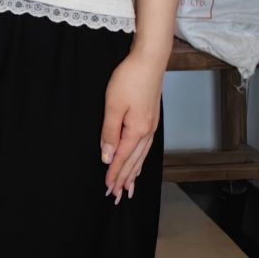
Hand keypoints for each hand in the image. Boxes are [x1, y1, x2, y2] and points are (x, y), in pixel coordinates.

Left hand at [101, 46, 166, 201]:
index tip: (108, 189)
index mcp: (137, 131)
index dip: (114, 174)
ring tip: (128, 187)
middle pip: (134, 162)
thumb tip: (107, 156)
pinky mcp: (151, 120)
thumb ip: (109, 132)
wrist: (149, 61)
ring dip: (133, 173)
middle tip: (117, 196)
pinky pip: (145, 147)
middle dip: (124, 179)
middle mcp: (147, 132)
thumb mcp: (113, 105)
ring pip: (141, 156)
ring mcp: (151, 126)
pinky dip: (140, 160)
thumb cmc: (129, 79)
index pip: (123, 158)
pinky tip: (137, 162)